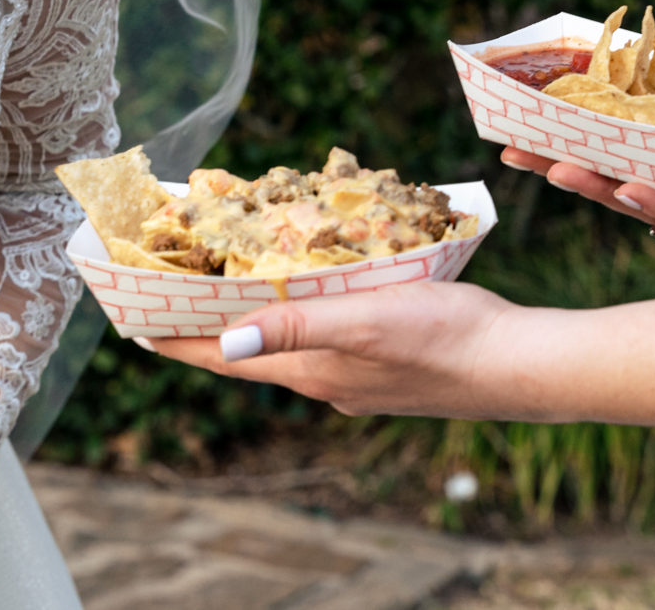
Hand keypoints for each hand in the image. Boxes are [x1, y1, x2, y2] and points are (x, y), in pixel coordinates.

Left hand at [154, 280, 523, 418]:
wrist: (520, 363)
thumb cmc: (445, 338)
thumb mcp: (364, 321)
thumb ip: (296, 327)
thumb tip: (226, 345)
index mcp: (311, 371)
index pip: (224, 358)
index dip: (177, 339)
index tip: (134, 320)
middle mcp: (326, 379)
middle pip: (250, 350)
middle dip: (211, 320)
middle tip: (177, 284)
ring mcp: (357, 375)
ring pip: (289, 341)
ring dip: (257, 311)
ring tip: (233, 275)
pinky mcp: (387, 362)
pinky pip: (327, 333)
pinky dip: (303, 307)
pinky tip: (318, 283)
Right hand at [501, 71, 654, 248]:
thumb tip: (654, 44)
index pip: (626, 142)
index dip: (576, 130)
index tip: (526, 115)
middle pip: (620, 176)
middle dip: (564, 162)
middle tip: (512, 148)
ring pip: (650, 203)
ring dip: (600, 186)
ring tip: (555, 168)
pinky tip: (628, 191)